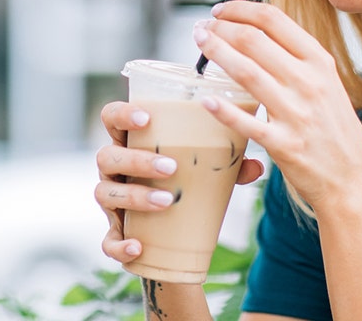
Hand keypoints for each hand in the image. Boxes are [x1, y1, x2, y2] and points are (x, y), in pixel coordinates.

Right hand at [94, 101, 264, 262]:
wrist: (173, 231)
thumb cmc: (185, 182)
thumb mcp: (206, 169)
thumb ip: (229, 164)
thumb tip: (256, 166)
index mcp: (131, 143)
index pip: (111, 118)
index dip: (121, 114)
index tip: (145, 118)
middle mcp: (114, 169)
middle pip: (108, 156)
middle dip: (138, 160)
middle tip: (171, 166)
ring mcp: (110, 200)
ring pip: (105, 194)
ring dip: (135, 196)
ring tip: (168, 201)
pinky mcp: (114, 232)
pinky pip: (107, 241)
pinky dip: (119, 244)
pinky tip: (138, 246)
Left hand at [193, 1, 361, 208]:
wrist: (353, 179)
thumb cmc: (335, 131)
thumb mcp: (327, 85)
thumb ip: (298, 62)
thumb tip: (260, 37)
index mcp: (319, 63)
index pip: (274, 20)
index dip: (240, 9)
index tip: (220, 10)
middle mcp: (309, 83)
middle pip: (254, 40)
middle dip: (221, 28)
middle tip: (202, 28)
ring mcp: (297, 114)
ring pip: (246, 72)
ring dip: (216, 53)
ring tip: (199, 44)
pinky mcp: (284, 144)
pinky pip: (246, 122)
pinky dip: (222, 109)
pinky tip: (205, 99)